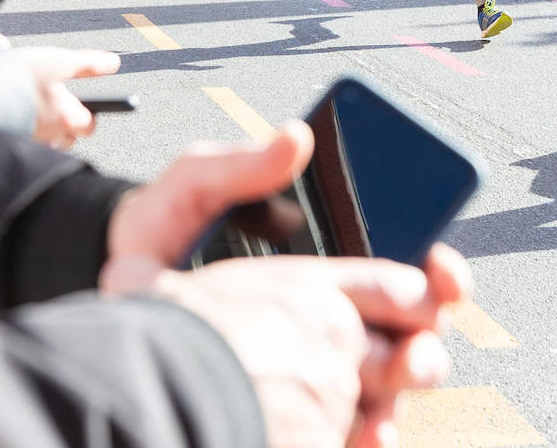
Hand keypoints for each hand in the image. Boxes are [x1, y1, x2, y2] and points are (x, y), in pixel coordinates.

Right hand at [8, 46, 120, 148]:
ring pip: (41, 140)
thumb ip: (88, 63)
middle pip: (65, 139)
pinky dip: (14, 127)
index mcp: (66, 118)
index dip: (88, 115)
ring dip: (38, 127)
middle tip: (53, 106)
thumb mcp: (57, 61)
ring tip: (28, 107)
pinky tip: (4, 108)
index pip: (89, 126)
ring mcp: (25, 142)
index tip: (83, 106)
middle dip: (62, 126)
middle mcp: (48, 136)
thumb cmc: (17, 78)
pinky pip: (15, 138)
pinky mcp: (2, 142)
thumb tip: (113, 62)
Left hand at [102, 119, 471, 447]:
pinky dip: (367, 433)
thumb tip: (296, 138)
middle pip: (416, 327)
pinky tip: (362, 431)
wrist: (113, 301)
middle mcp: (337, 319)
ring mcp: (321, 371)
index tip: (443, 267)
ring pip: (394, 381)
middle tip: (424, 324)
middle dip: (432, 326)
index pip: (407, 267)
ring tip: (399, 372)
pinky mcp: (299, 418)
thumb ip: (240, 163)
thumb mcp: (194, 186)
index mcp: (328, 264)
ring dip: (409, 377)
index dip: (440, 270)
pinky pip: (348, 429)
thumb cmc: (160, 235)